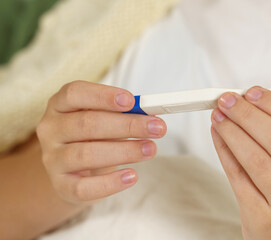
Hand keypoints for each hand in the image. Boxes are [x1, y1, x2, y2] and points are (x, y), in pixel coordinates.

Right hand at [37, 81, 166, 204]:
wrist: (73, 170)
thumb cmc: (93, 136)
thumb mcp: (102, 118)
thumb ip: (121, 113)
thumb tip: (150, 114)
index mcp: (60, 105)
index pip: (75, 93)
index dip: (103, 96)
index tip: (131, 101)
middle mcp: (50, 129)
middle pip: (87, 124)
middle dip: (127, 125)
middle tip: (156, 128)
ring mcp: (52, 158)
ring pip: (86, 154)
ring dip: (125, 151)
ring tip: (150, 149)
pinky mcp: (61, 185)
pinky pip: (84, 187)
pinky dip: (111, 182)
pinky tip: (132, 176)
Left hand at [210, 87, 270, 239]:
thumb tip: (249, 102)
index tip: (252, 92)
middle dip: (247, 114)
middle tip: (227, 99)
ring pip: (255, 158)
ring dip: (232, 131)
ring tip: (218, 115)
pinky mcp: (263, 218)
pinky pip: (238, 177)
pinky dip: (224, 151)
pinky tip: (218, 135)